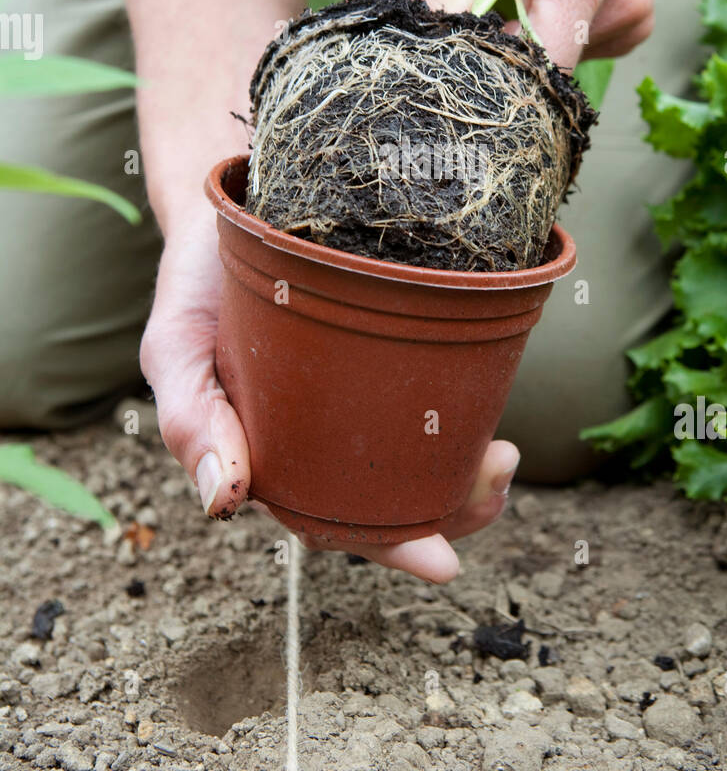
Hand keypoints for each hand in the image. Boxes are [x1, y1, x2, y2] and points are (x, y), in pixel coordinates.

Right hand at [140, 218, 517, 581]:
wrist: (223, 207)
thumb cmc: (195, 284)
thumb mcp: (175, 348)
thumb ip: (191, 421)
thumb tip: (224, 502)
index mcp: (275, 455)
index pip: (336, 520)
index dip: (391, 547)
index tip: (444, 563)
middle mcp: (325, 434)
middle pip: (395, 496)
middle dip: (453, 507)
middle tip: (498, 477)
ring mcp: (362, 391)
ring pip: (423, 451)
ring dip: (469, 466)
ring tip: (506, 456)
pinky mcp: (393, 343)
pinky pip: (433, 388)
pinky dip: (469, 401)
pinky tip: (493, 398)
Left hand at [387, 0, 667, 70]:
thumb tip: (419, 30)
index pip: (528, 68)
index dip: (472, 62)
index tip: (428, 30)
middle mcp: (621, 8)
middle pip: (531, 64)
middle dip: (474, 36)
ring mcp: (631, 17)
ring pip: (544, 56)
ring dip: (500, 24)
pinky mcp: (629, 18)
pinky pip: (566, 39)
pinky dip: (531, 17)